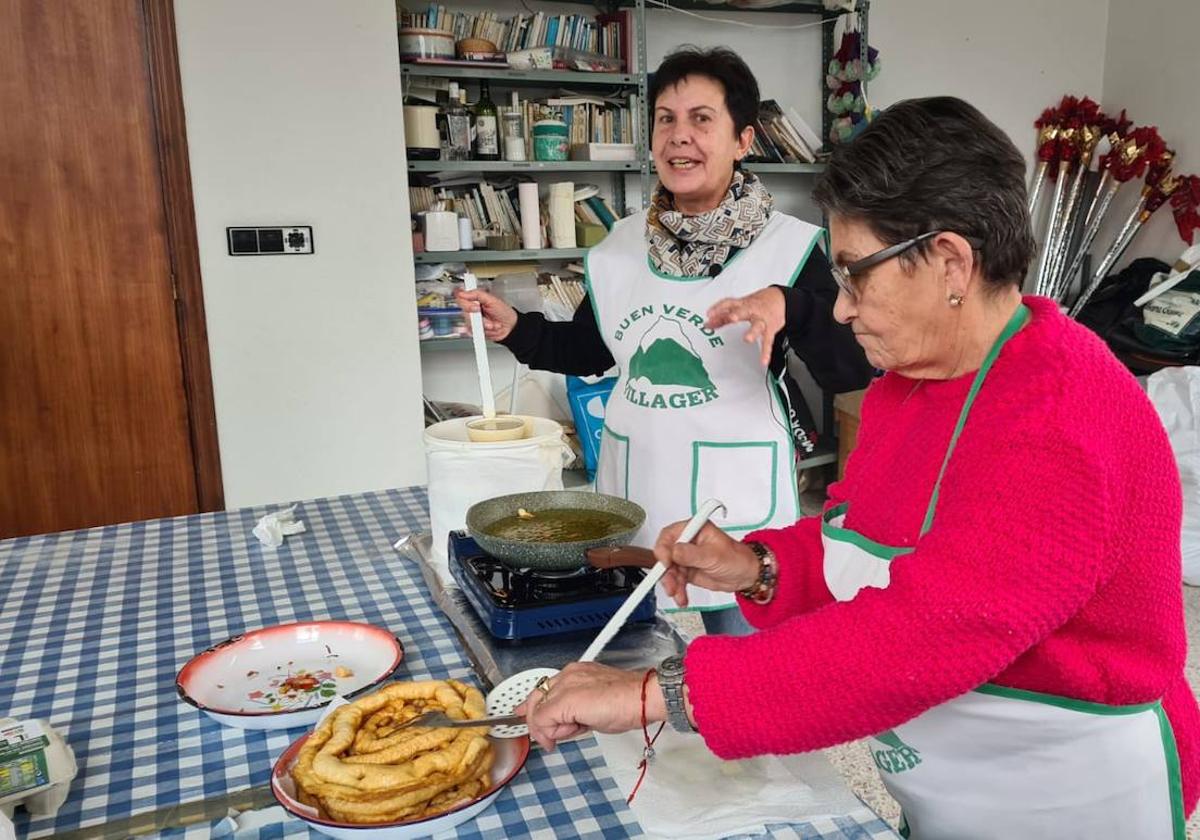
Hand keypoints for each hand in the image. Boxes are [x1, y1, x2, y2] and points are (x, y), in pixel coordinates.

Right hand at [453, 288, 518, 341]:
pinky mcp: (474, 329)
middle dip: (476, 315)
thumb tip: (462, 292)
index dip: (463, 300)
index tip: (474, 305)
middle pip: (463, 310)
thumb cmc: (504, 312)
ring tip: (492, 324)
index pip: (460, 296)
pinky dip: (483, 331)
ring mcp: (473, 320)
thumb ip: (477, 294)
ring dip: (483, 324)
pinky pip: (472, 331)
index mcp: (475, 298)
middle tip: (482, 313)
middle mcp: (472, 308)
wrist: (510, 327)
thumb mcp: (493, 299)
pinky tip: (489, 328)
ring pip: (468, 322)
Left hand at [514, 662, 657, 751]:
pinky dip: (551, 732)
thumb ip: (575, 713)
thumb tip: (562, 727)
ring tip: (578, 728)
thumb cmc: (628, 703)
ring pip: (538, 711)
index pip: (545, 690)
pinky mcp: (564, 700)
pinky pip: (543, 720)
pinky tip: (571, 731)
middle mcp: (567, 675)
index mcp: (575, 673)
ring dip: (552, 729)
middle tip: (553, 739)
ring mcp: (565, 686)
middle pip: (536, 699)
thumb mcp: (594, 708)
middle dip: (540, 723)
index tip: (525, 717)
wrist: (641, 698)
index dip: (534, 708)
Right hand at [653, 521, 760, 607]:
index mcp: (694, 529)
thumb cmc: (736, 558)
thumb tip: (673, 551)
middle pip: (666, 555)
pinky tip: (681, 598)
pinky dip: (677, 590)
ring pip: (669, 570)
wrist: (746, 575)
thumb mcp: (713, 556)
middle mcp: (687, 541)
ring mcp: (686, 557)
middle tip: (670, 585)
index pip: (668, 535)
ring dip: (671, 584)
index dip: (663, 549)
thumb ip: (691, 554)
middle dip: (666, 572)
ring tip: (678, 594)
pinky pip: (676, 580)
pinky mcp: (687, 571)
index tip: (665, 563)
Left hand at [705, 287, 785, 365]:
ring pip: (758, 325)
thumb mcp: (738, 307)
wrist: (778, 299)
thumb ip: (722, 316)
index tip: (710, 314)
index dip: (719, 308)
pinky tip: (763, 360)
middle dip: (738, 314)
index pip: (729, 303)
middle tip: (732, 318)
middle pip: (744, 310)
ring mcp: (762, 320)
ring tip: (747, 339)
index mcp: (742, 304)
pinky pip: (768, 341)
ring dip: (752, 332)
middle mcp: (752, 310)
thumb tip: (707, 324)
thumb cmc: (755, 303)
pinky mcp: (770, 329)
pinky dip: (766, 351)